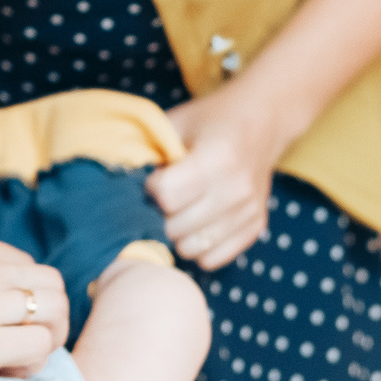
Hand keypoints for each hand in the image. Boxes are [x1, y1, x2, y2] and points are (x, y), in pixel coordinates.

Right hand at [0, 225, 66, 380]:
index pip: (21, 263)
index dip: (21, 295)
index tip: (3, 320)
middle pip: (50, 283)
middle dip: (47, 314)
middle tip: (24, 342)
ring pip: (56, 312)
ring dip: (47, 338)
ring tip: (19, 360)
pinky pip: (39, 346)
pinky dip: (34, 362)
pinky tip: (6, 373)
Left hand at [149, 91, 286, 270]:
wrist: (262, 121)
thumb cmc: (210, 121)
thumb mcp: (177, 122)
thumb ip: (148, 150)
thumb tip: (118, 186)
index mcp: (217, 158)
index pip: (167, 196)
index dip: (152, 188)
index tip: (156, 178)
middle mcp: (237, 189)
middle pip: (176, 227)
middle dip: (161, 214)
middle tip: (165, 198)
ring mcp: (249, 211)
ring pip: (192, 249)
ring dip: (178, 234)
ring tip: (181, 211)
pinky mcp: (255, 227)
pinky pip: (213, 259)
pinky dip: (199, 247)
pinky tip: (198, 224)